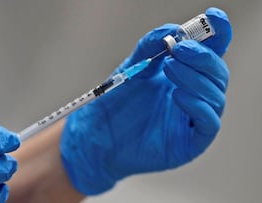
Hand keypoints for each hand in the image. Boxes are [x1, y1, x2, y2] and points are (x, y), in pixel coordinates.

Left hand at [60, 7, 231, 194]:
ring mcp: (192, 118)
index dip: (218, 34)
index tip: (213, 17)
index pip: (210, 53)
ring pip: (215, 95)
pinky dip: (198, 106)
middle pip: (216, 72)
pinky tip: (177, 95)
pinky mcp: (191, 142)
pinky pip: (207, 123)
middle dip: (201, 57)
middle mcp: (193, 95)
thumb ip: (150, 48)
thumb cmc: (116, 103)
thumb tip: (171, 31)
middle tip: (179, 48)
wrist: (98, 135)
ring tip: (170, 67)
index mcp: (184, 75)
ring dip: (195, 77)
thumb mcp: (133, 69)